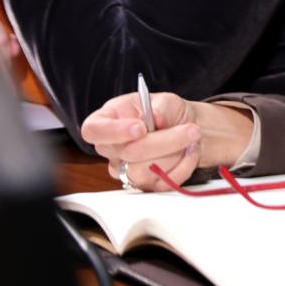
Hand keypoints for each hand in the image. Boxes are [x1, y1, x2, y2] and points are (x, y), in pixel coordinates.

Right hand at [81, 92, 253, 190]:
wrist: (186, 129)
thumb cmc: (168, 113)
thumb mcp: (165, 100)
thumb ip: (159, 107)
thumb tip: (156, 119)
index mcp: (107, 120)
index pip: (93, 130)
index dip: (114, 132)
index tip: (141, 128)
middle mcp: (112, 149)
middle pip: (128, 153)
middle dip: (165, 141)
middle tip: (191, 129)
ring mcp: (126, 170)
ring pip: (144, 172)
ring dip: (175, 153)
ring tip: (191, 136)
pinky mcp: (145, 185)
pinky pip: (163, 182)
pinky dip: (184, 165)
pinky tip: (189, 151)